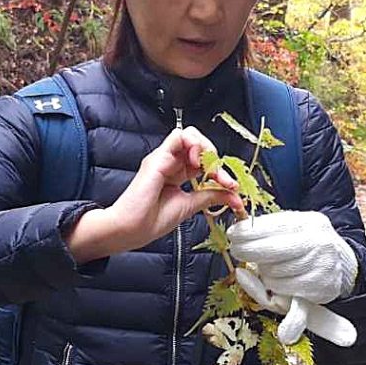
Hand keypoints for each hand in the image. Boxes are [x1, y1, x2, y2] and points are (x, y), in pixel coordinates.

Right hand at [66, 126, 242, 262]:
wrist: (131, 229)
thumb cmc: (151, 220)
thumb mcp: (190, 206)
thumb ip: (210, 196)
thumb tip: (233, 195)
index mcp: (178, 173)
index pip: (203, 159)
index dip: (219, 169)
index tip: (231, 186)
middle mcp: (170, 162)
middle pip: (198, 142)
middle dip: (215, 157)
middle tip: (221, 177)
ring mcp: (163, 158)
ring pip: (190, 134)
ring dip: (206, 149)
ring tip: (209, 169)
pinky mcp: (158, 158)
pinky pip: (178, 137)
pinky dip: (193, 145)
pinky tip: (196, 163)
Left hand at [228, 211, 357, 344]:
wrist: (343, 263)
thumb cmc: (309, 242)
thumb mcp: (294, 226)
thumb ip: (267, 227)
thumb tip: (238, 231)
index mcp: (309, 223)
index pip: (272, 226)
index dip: (247, 232)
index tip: (233, 235)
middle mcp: (317, 243)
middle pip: (271, 250)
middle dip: (247, 251)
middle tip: (238, 250)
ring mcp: (319, 267)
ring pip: (273, 272)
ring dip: (263, 271)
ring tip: (269, 265)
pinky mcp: (318, 289)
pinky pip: (282, 289)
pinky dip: (274, 286)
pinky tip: (276, 280)